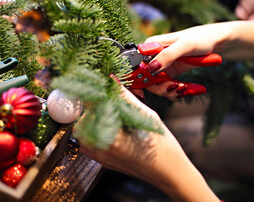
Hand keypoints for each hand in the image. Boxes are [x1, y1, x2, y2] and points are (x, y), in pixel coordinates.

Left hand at [79, 78, 218, 201]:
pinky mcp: (101, 159)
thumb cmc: (162, 148)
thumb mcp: (146, 116)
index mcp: (109, 137)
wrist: (168, 172)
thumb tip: (111, 80)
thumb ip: (125, 98)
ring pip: (86, 126)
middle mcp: (98, 148)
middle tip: (111, 98)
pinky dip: (99, 126)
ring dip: (96, 115)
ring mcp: (98, 156)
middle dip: (96, 104)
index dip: (95, 92)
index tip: (100, 84)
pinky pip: (90, 137)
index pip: (90, 106)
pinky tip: (116, 124)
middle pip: (85, 116)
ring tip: (116, 112)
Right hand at [142, 20, 253, 99]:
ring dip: (172, 91)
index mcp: (151, 46)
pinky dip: (179, 91)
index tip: (142, 93)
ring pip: (158, 87)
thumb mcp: (186, 45)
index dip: (136, 80)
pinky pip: (169, 87)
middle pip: (147, 80)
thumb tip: (150, 68)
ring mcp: (162, 66)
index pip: (136, 66)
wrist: (218, 43)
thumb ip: (167, 55)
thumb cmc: (202, 38)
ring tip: (187, 88)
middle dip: (161, 88)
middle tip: (177, 88)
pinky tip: (192, 88)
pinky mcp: (171, 74)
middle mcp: (153, 57)